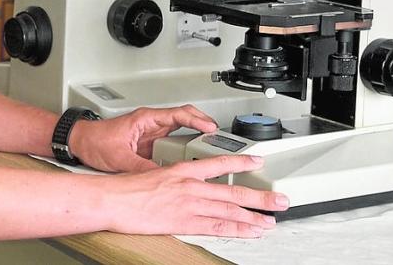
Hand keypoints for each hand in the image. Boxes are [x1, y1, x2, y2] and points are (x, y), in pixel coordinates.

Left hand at [69, 105, 217, 172]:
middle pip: (185, 119)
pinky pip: (173, 142)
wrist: (80, 142)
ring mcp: (152, 132)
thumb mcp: (119, 158)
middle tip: (219, 139)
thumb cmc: (94, 141)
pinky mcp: (150, 143)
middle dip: (204, 126)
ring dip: (196, 137)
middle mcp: (151, 123)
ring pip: (181, 130)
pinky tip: (191, 160)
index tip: (210, 128)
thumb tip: (160, 179)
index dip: (197, 120)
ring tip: (211, 150)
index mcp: (146, 118)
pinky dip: (185, 148)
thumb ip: (141, 168)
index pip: (179, 114)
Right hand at [109, 155, 288, 237]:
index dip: (242, 162)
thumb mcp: (152, 175)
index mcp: (182, 170)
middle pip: (233, 190)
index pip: (219, 163)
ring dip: (255, 215)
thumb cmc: (125, 190)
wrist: (111, 199)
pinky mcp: (184, 221)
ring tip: (272, 220)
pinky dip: (238, 229)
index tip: (258, 161)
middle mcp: (190, 185)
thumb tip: (182, 189)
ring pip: (230, 209)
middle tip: (281, 199)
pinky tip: (251, 232)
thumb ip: (172, 182)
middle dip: (261, 196)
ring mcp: (189, 204)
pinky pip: (218, 226)